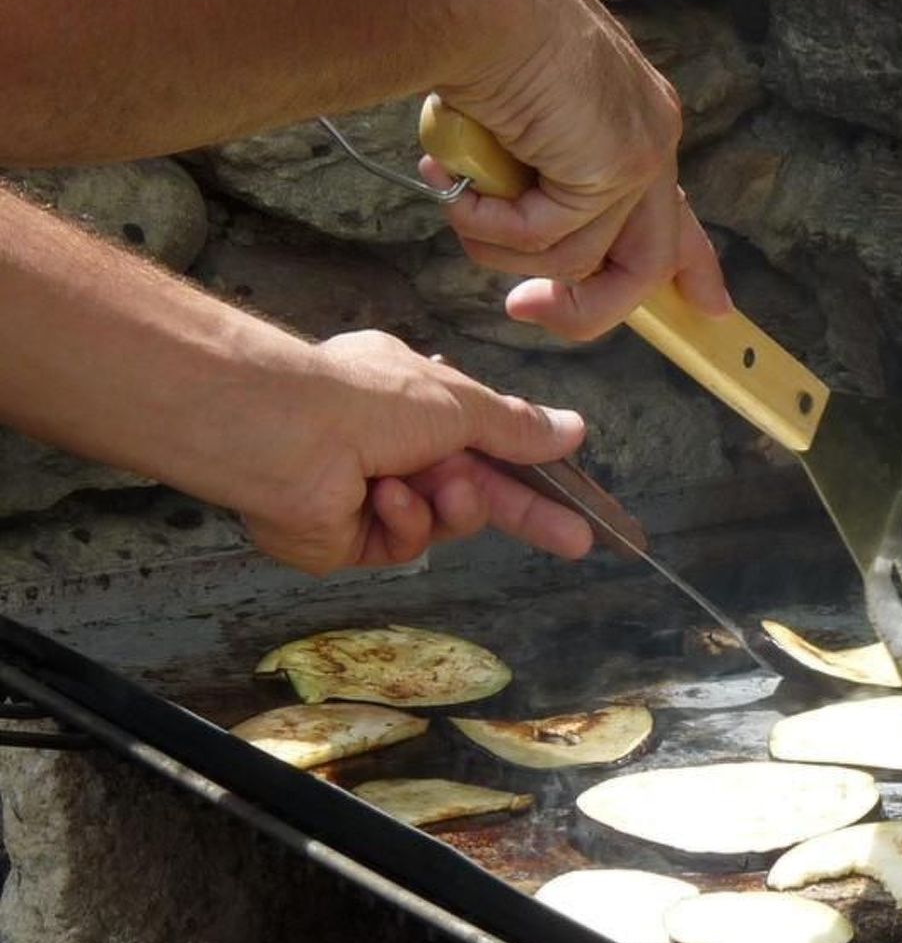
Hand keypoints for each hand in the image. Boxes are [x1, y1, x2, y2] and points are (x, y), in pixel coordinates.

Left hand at [237, 331, 597, 574]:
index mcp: (417, 404)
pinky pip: (403, 543)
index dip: (535, 469)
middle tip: (577, 540)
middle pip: (477, 492)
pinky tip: (383, 497)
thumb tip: (573, 428)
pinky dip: (403, 520)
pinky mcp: (350, 540)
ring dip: (451, 506)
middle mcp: (393, 448)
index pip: (490, 443)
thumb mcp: (462, 403)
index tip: (576, 499)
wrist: (284, 435)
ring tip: (439, 485)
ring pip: (445, 522)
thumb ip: (517, 427)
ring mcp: (371, 496)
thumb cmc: (364, 399)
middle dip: (527, 514)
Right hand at [423, 0, 730, 340]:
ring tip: (457, 200)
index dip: (694, 264)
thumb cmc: (476, 43)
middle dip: (586, 307)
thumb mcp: (517, 120)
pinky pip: (551, 239)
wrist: (475, 0)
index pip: (675, 209)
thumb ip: (540, 175)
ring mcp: (641, 155)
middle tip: (523, 309)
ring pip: (580, 259)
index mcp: (636, 118)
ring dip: (502, 246)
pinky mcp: (618, 169)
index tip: (712, 308)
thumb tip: (515, 234)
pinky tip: (462, 187)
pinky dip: (493, 226)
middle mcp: (652, 137)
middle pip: (648, 263)